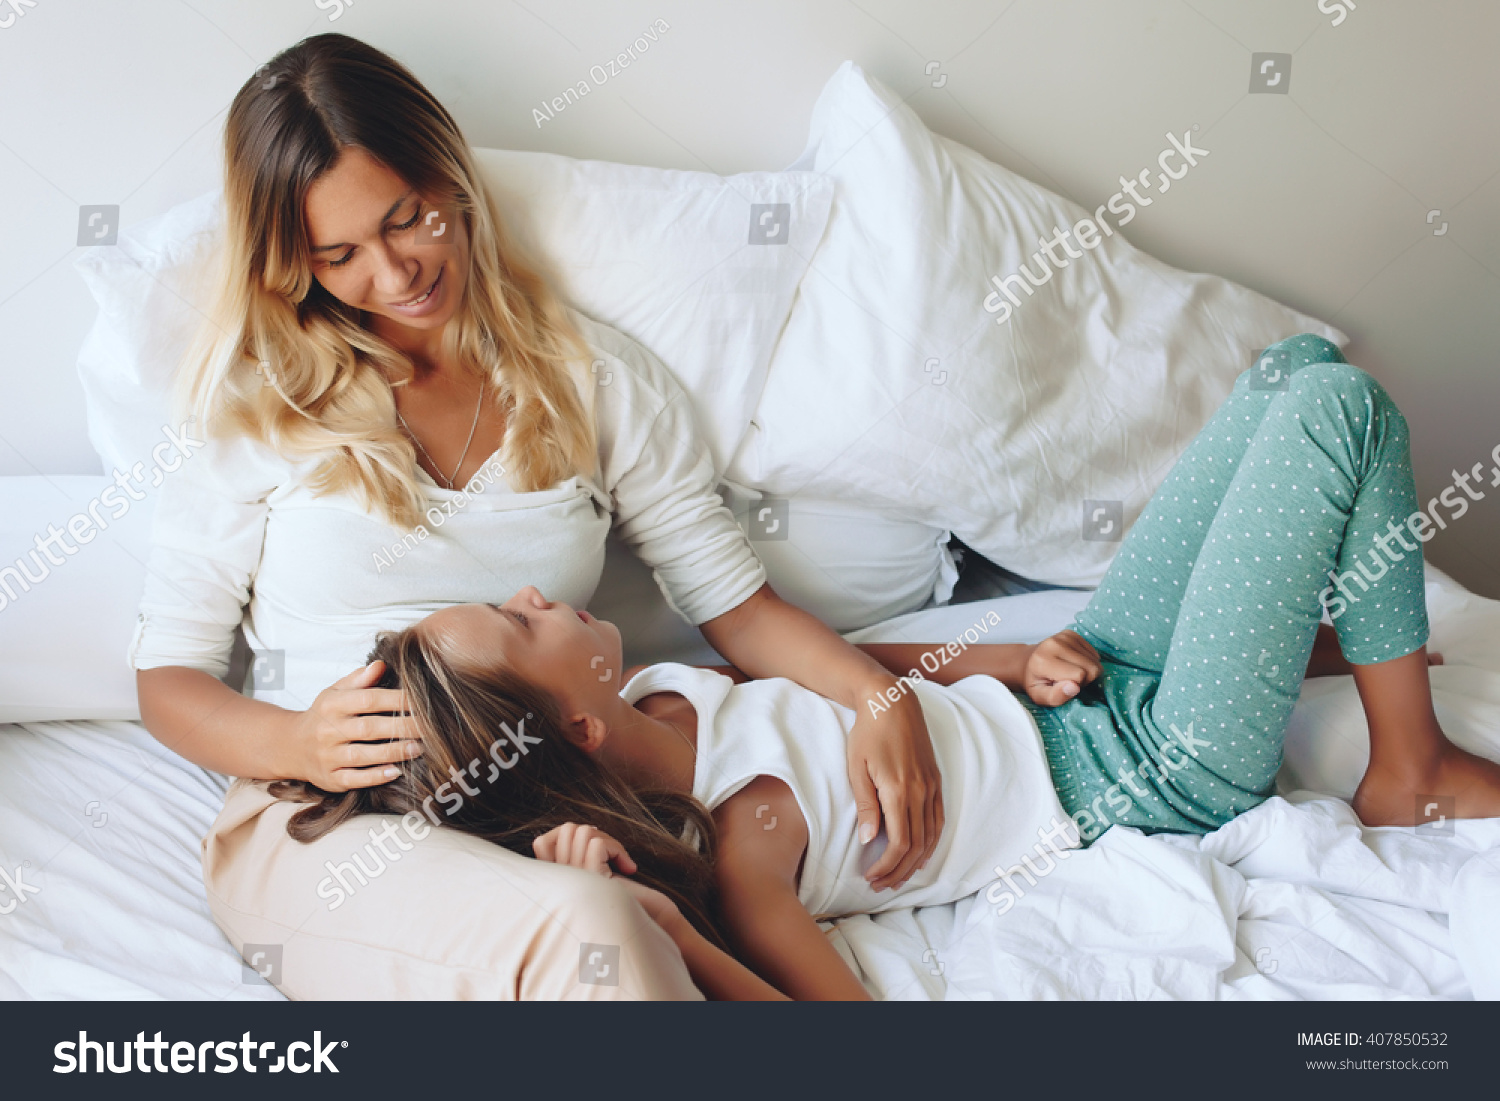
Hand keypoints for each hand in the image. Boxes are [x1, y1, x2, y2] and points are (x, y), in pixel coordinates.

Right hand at [287, 660, 421, 790]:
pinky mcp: (329, 779)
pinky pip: (353, 779)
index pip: (368, 699)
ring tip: (419, 748)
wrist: (291, 745)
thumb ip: (359, 678)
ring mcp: (327, 756)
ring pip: (363, 756)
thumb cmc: (325, 714)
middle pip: (369, 728)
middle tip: (431, 727)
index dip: (397, 700)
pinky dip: (375, 776)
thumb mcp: (335, 691)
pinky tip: (396, 772)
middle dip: (402, 727)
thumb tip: (381, 665)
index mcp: (332, 704)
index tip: (422, 700)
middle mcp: (327, 731)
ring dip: (393, 752)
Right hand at [532, 823, 683, 933]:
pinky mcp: (591, 880)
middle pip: (567, 830)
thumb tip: (578, 829)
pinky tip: (628, 867)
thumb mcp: (593, 873)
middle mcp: (559, 882)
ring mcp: (573, 881)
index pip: (540, 842)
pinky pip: (598, 844)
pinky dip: (618, 849)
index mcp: (556, 881)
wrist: (648, 923)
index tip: (595, 849)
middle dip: (596, 834)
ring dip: (609, 840)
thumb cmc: (624, 898)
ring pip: (583, 832)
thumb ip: (576, 855)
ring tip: (619, 861)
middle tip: (612, 855)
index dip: (569, 835)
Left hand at [846, 691, 944, 891]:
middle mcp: (920, 792)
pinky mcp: (936, 781)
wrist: (892, 703)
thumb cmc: (867, 733)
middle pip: (916, 845)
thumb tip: (869, 839)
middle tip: (881, 885)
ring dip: (915, 862)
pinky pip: (939, 819)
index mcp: (898, 791)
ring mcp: (931, 787)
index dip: (886, 866)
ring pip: (930, 836)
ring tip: (898, 876)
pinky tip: (920, 854)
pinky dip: (931, 842)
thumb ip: (865, 805)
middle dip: (898, 870)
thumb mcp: (856, 768)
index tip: (871, 876)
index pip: (898, 843)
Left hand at [1023, 630, 1102, 706]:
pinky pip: (1093, 652)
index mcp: (1044, 660)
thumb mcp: (1040, 697)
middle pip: (1092, 667)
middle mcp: (1054, 643)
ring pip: (1096, 660)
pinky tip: (1073, 663)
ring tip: (1070, 672)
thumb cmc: (1035, 683)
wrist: (1027, 662)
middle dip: (1084, 678)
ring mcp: (1064, 636)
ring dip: (1086, 670)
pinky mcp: (1071, 633)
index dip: (1077, 686)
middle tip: (1068, 680)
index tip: (1064, 686)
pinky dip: (1087, 661)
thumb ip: (1056, 696)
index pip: (1080, 675)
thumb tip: (1074, 687)